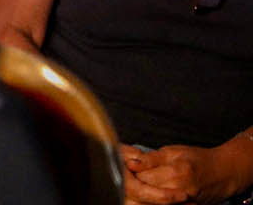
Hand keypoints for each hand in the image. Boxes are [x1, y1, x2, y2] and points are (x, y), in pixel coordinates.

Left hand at [123, 142, 252, 203]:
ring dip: (142, 193)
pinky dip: (153, 200)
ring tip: (141, 182)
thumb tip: (131, 162)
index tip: (125, 164)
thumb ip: (151, 159)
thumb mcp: (174, 152)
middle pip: (144, 192)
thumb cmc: (200, 159)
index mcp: (174, 173)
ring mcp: (183, 203)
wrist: (224, 173)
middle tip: (132, 174)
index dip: (130, 171)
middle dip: (134, 183)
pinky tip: (151, 192)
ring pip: (151, 202)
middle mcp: (179, 191)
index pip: (141, 177)